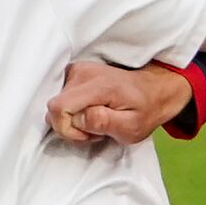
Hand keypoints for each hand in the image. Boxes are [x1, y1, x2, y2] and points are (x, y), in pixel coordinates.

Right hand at [47, 60, 192, 146]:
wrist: (151, 91)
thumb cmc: (143, 110)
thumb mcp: (131, 126)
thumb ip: (104, 122)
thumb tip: (78, 118)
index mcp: (98, 85)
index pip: (59, 107)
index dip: (69, 129)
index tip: (90, 134)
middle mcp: (82, 73)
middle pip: (55, 109)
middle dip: (72, 127)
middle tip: (97, 129)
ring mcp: (76, 70)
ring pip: (56, 106)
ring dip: (73, 121)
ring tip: (97, 120)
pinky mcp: (72, 73)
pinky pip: (60, 100)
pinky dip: (73, 112)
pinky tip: (90, 112)